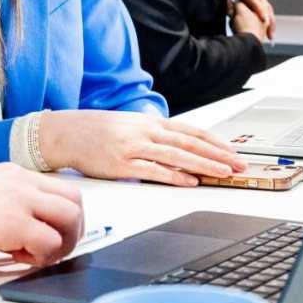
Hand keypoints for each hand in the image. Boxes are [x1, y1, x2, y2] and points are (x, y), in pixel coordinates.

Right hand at [0, 162, 83, 270]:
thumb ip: (6, 205)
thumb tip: (30, 231)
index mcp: (10, 173)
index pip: (60, 191)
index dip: (60, 219)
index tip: (46, 237)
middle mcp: (18, 181)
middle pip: (75, 201)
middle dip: (71, 231)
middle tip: (50, 251)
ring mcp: (16, 199)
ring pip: (71, 219)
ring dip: (61, 244)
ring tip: (33, 256)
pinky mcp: (11, 223)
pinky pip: (50, 243)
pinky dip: (40, 257)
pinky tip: (13, 258)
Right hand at [38, 110, 245, 186]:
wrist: (64, 133)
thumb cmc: (94, 131)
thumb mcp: (128, 125)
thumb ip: (152, 134)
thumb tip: (176, 147)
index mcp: (148, 122)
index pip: (190, 131)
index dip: (215, 142)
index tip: (234, 152)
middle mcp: (144, 131)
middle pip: (189, 143)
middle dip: (218, 155)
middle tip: (239, 165)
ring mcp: (133, 147)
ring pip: (177, 156)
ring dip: (204, 165)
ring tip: (224, 174)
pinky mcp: (121, 164)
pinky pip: (153, 171)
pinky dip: (174, 176)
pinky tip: (190, 181)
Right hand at [221, 0, 274, 39]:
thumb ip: (231, 3)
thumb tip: (230, 10)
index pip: (258, 11)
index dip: (263, 23)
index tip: (265, 35)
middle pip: (263, 10)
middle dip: (268, 24)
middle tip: (271, 36)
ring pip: (260, 6)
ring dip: (266, 18)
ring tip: (269, 29)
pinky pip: (252, 0)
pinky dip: (258, 8)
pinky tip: (262, 16)